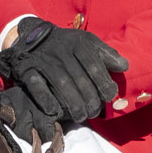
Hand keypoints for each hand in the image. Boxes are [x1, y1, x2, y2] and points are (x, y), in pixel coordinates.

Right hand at [0, 18, 129, 129]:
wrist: (32, 36)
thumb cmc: (66, 44)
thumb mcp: (86, 42)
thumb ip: (106, 53)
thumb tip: (124, 67)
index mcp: (77, 43)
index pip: (93, 64)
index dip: (103, 82)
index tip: (109, 96)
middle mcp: (60, 51)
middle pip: (79, 78)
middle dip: (89, 98)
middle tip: (94, 112)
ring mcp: (43, 60)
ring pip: (61, 84)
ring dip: (73, 103)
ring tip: (81, 116)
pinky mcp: (27, 69)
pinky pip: (36, 86)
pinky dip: (45, 99)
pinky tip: (54, 111)